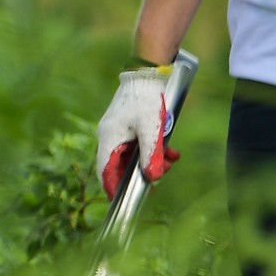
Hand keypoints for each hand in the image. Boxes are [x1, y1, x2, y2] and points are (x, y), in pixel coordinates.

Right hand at [95, 66, 179, 198]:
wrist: (147, 74)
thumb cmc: (146, 100)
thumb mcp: (151, 129)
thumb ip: (152, 155)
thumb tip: (153, 178)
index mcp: (109, 137)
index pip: (105, 169)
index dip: (111, 187)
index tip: (120, 201)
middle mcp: (109, 135)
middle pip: (120, 164)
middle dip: (141, 172)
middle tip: (161, 175)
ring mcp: (117, 130)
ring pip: (131, 154)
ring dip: (151, 160)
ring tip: (171, 160)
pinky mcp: (126, 125)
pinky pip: (137, 144)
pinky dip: (152, 149)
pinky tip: (170, 150)